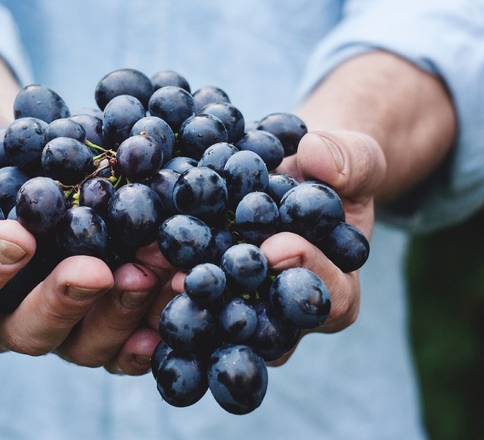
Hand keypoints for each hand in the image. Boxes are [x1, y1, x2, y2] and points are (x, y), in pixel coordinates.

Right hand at [0, 105, 172, 374]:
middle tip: (96, 269)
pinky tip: (178, 295)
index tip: (17, 236)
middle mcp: (5, 314)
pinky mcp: (104, 316)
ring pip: (85, 343)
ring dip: (121, 311)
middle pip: (27, 331)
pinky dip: (154, 324)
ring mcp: (60, 322)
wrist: (28, 153)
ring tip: (153, 270)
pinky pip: (128, 340)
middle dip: (63, 301)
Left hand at [164, 129, 385, 364]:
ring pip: (215, 322)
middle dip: (229, 300)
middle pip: (262, 326)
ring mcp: (242, 309)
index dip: (306, 273)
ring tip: (150, 271)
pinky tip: (129, 264)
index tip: (277, 245)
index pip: (329, 298)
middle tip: (194, 278)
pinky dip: (155, 284)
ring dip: (180, 300)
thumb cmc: (329, 172)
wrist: (291, 174)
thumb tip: (318, 157)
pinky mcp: (206, 295)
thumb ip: (351, 160)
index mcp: (334, 290)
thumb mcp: (354, 158)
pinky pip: (183, 300)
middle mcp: (285, 315)